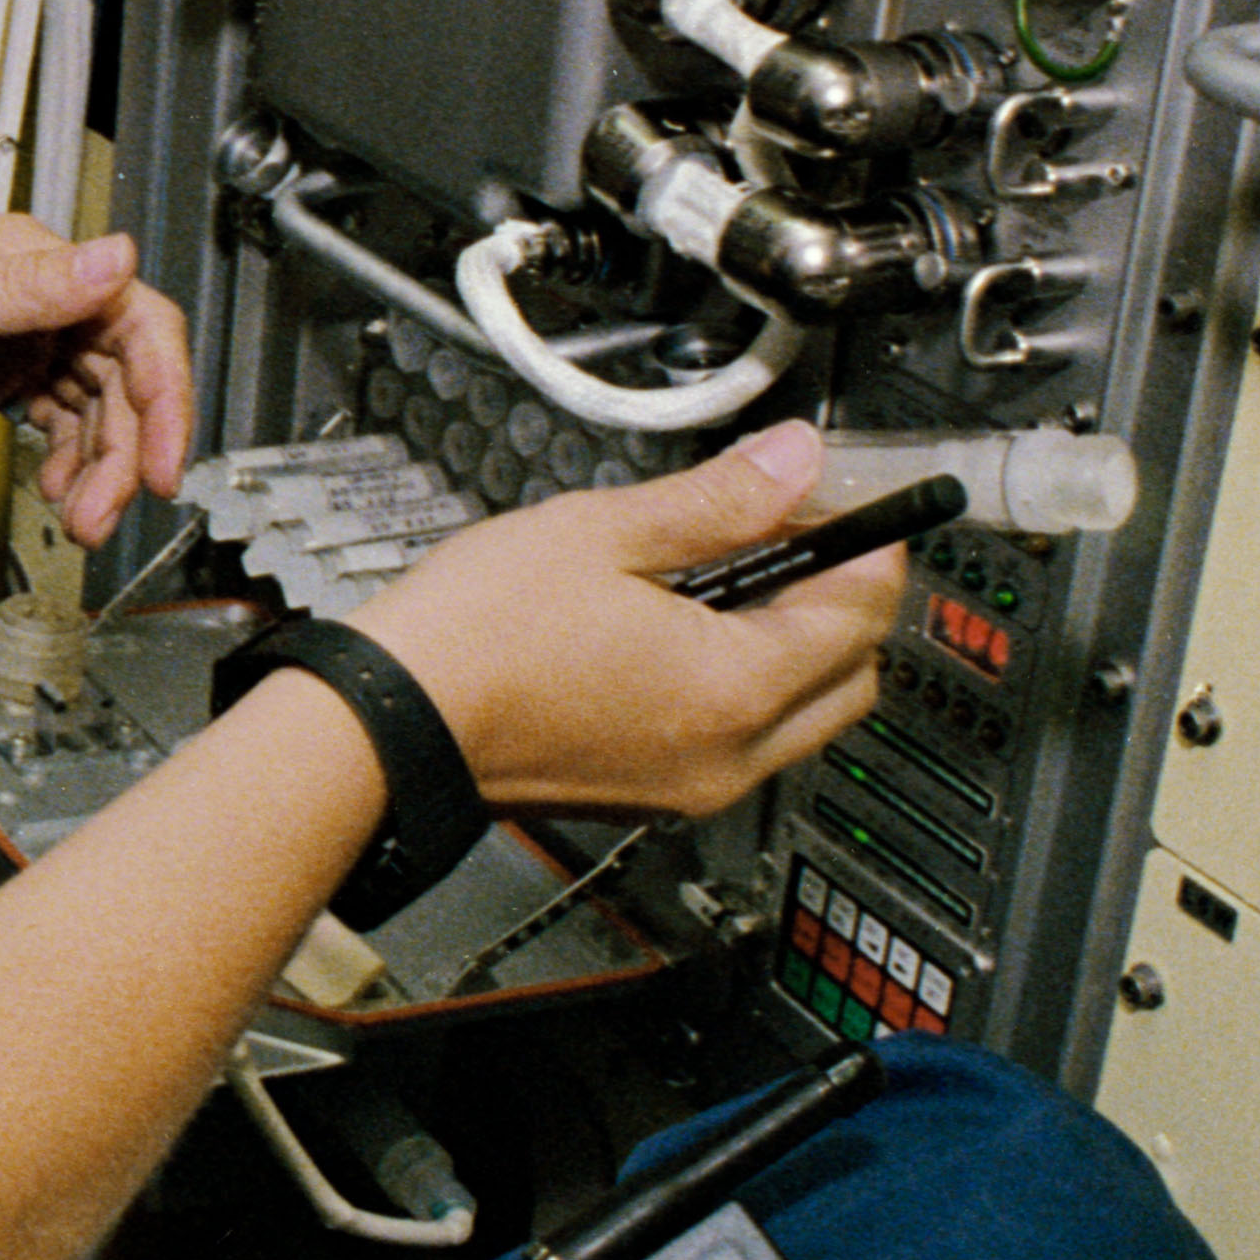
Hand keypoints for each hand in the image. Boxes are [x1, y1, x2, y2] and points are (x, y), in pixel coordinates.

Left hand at [0, 217, 195, 527]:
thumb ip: (24, 291)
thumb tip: (115, 257)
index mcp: (27, 259)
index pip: (135, 318)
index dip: (166, 395)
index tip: (167, 464)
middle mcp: (31, 291)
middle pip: (122, 373)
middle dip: (127, 450)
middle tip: (104, 516)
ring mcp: (13, 331)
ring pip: (93, 402)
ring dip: (98, 464)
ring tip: (77, 520)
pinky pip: (56, 415)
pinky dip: (66, 456)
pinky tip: (54, 491)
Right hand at [347, 425, 892, 817]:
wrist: (389, 725)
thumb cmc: (475, 635)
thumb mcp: (604, 532)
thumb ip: (720, 500)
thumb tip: (797, 462)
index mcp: (733, 688)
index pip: (862, 614)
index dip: (870, 542)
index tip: (850, 495)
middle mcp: (730, 755)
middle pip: (853, 681)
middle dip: (848, 604)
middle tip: (802, 531)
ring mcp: (691, 787)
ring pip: (803, 719)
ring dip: (800, 650)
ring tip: (737, 575)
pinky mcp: (651, 797)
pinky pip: (742, 745)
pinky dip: (744, 688)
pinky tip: (687, 630)